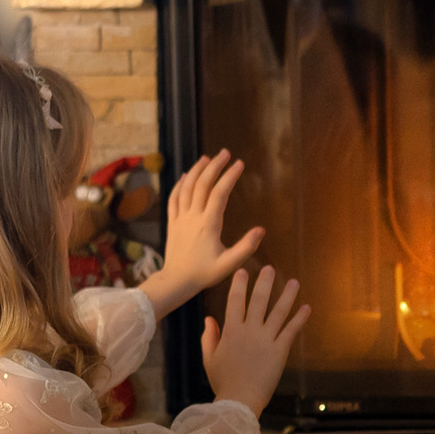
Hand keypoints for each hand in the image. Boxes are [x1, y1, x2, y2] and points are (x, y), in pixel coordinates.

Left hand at [142, 150, 264, 318]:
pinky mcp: (172, 222)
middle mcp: (193, 217)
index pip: (220, 194)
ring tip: (207, 158)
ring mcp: (180, 218)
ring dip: (197, 170)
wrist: (176, 281)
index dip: (230, 176)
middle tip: (225, 153)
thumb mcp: (229, 264)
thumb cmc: (204, 273)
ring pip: (187, 187)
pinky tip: (186, 175)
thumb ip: (246, 247)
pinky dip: (180, 184)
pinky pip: (174, 198)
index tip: (240, 164)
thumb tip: (261, 230)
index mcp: (209, 224)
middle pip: (203, 184)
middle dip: (215, 166)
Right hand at [199, 265, 310, 414]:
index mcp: (231, 331)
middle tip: (270, 269)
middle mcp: (249, 331)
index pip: (234, 301)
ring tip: (294, 282)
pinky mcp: (280, 350)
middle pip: (258, 301)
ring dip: (287, 295)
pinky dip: (300, 318)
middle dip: (264, 283)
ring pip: (279, 312)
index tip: (243, 271)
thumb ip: (208, 337)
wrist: (239, 400)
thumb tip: (209, 318)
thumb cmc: (223, 381)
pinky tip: (307, 307)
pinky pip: (291, 330)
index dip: (239, 285)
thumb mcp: (209, 358)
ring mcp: (266, 339)